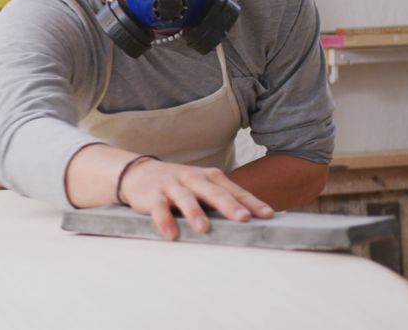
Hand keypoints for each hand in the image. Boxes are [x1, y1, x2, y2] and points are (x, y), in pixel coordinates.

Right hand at [119, 159, 273, 239]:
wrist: (139, 172)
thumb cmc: (179, 183)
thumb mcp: (202, 186)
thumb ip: (223, 197)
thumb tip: (254, 218)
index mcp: (209, 177)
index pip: (234, 190)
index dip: (251, 202)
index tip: (268, 215)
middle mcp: (193, 179)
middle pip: (213, 192)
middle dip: (228, 205)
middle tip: (243, 219)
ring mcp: (172, 186)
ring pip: (185, 198)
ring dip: (195, 212)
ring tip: (204, 228)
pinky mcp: (153, 195)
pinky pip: (159, 208)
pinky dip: (164, 220)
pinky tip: (171, 234)